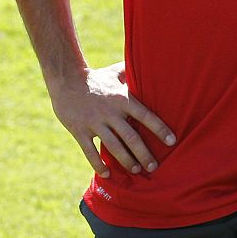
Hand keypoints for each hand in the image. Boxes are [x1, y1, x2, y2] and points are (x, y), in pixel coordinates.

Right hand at [49, 63, 175, 176]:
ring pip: (113, 146)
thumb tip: (151, 63)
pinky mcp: (79, 129)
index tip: (171, 142)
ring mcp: (94, 122)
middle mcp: (110, 112)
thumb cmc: (95, 78)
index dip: (159, 129)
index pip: (145, 116)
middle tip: (153, 166)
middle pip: (131, 136)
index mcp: (121, 99)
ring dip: (126, 160)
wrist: (65, 79)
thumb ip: (132, 73)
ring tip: (135, 169)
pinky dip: (98, 164)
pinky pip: (89, 151)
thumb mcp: (114, 72)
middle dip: (144, 153)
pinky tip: (107, 174)